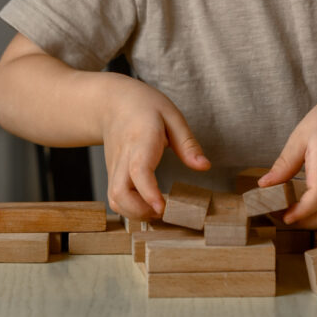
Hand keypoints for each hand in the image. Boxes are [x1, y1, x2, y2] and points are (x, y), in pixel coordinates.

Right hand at [100, 75, 209, 220]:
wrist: (112, 103)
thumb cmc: (145, 107)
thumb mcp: (172, 116)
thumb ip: (188, 144)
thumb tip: (204, 166)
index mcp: (141, 139)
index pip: (139, 169)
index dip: (148, 192)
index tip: (161, 207)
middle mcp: (123, 156)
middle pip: (120, 192)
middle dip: (140, 211)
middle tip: (164, 211)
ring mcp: (114, 167)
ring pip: (114, 199)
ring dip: (134, 213)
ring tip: (158, 210)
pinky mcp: (112, 174)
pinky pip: (115, 197)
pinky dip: (129, 209)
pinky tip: (147, 206)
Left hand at [257, 88, 316, 228]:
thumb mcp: (302, 134)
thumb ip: (285, 162)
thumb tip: (264, 185)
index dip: (302, 210)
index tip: (284, 216)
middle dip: (303, 222)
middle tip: (278, 213)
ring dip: (309, 220)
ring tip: (286, 210)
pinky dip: (315, 212)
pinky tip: (299, 202)